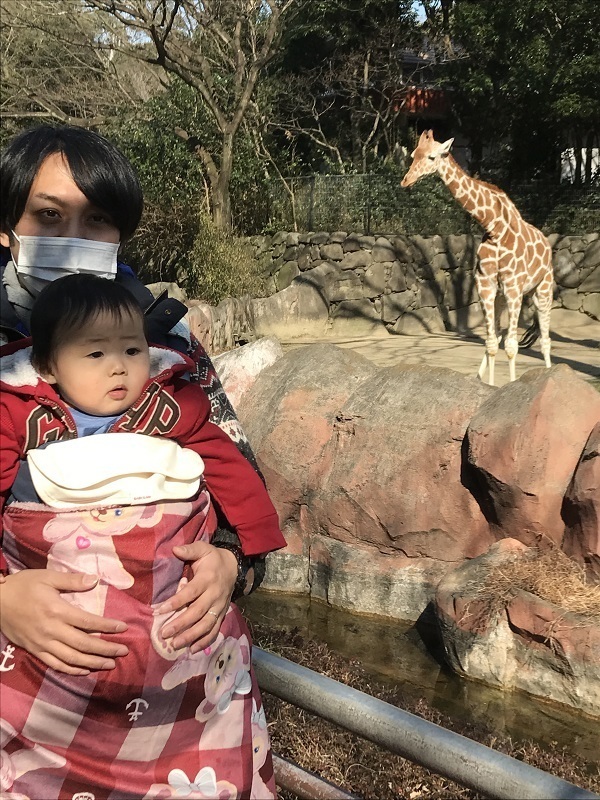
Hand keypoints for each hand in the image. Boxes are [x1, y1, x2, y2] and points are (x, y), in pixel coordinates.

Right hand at [0, 569, 128, 674]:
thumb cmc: (23, 586)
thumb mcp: (47, 577)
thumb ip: (72, 581)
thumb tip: (95, 580)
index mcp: (57, 611)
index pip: (88, 622)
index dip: (107, 627)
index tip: (123, 628)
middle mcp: (51, 631)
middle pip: (83, 644)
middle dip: (106, 649)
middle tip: (123, 651)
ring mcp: (42, 643)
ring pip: (71, 658)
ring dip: (93, 662)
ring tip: (110, 664)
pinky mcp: (34, 650)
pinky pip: (55, 664)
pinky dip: (71, 669)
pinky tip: (85, 670)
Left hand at [154, 540, 236, 653]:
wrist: (234, 567)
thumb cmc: (213, 559)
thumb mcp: (203, 549)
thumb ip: (190, 550)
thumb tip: (174, 550)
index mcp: (207, 579)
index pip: (190, 592)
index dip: (176, 602)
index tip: (159, 611)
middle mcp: (214, 595)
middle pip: (197, 612)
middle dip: (181, 624)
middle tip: (164, 634)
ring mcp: (219, 606)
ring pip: (206, 624)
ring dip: (191, 636)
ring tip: (175, 644)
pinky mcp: (222, 614)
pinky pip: (215, 630)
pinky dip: (205, 641)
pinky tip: (192, 650)